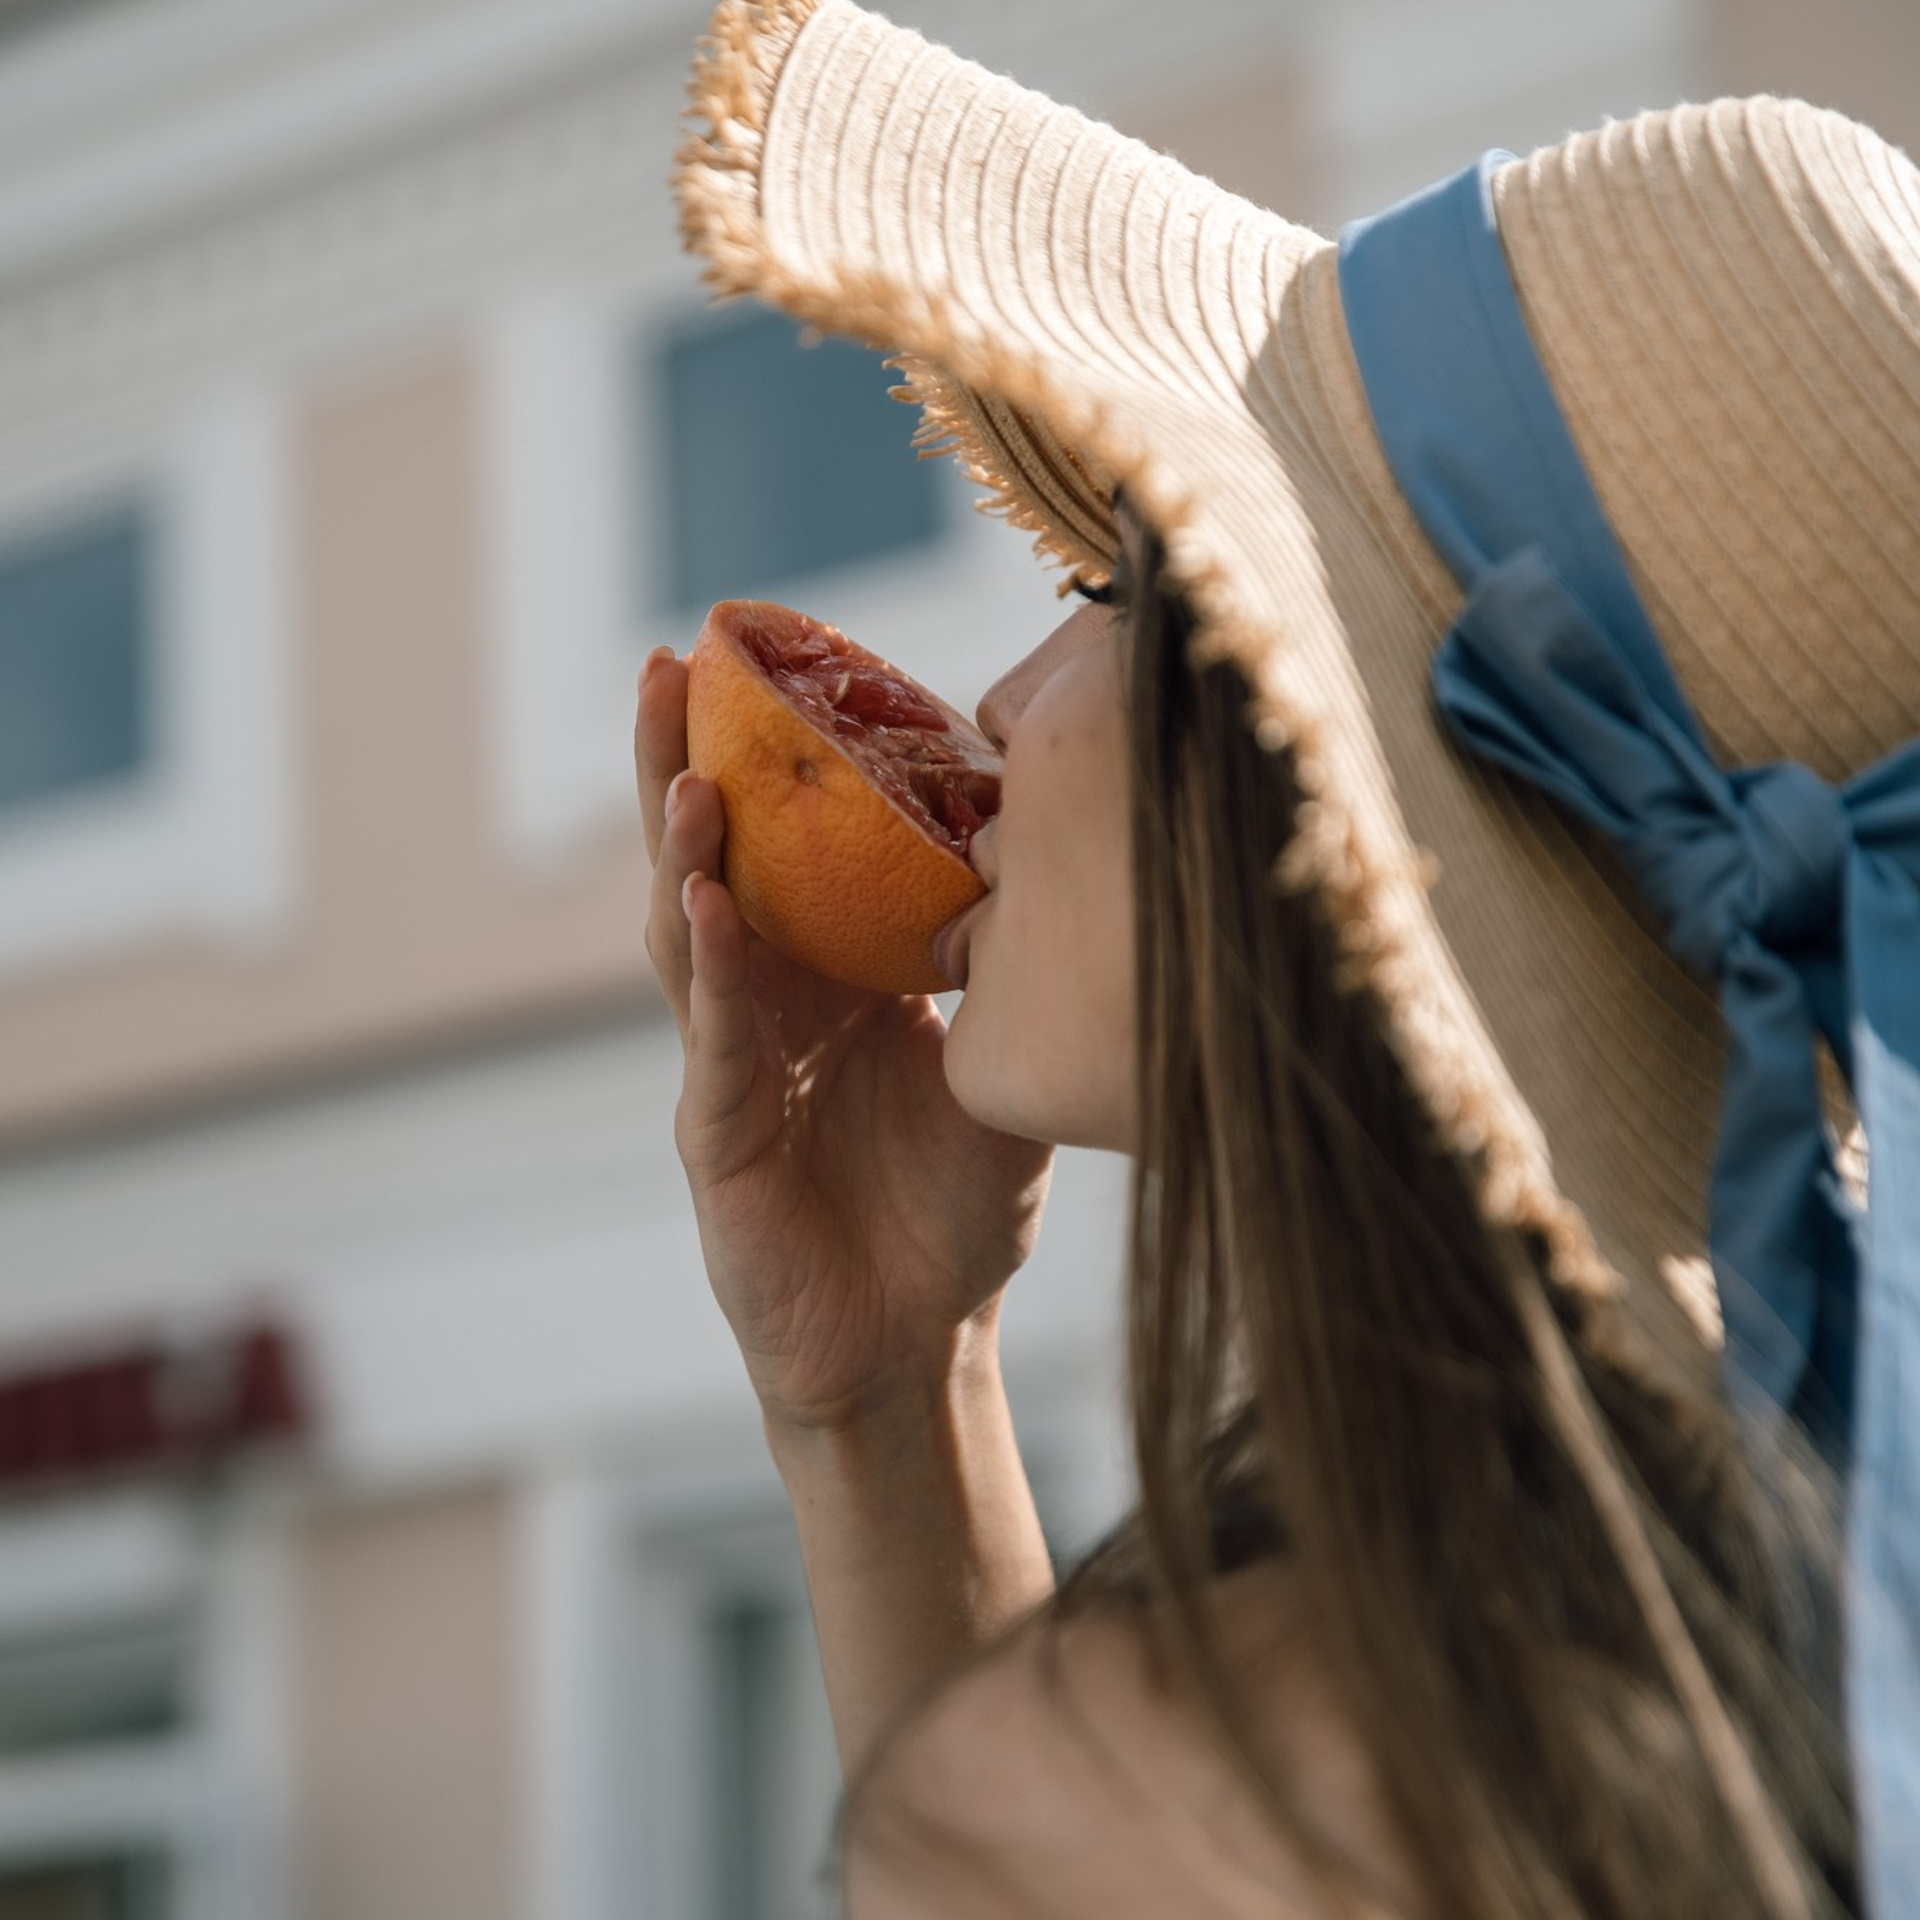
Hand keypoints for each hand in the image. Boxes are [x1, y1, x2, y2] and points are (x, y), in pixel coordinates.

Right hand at [636, 647, 1054, 1431]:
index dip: (775, 761)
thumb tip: (1065, 874)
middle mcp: (772, 1002)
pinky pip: (714, 1037)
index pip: (791, 848)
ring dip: (685, 849)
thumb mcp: (997, 1072)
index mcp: (834, 978)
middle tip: (673, 663)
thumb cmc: (954, 1210)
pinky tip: (706, 902)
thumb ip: (1009, 984)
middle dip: (690, 764)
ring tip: (689, 770)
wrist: (915, 1343)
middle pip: (718, 862)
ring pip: (692, 934)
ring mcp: (733, 1064)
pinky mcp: (717, 1135)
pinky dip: (712, 969)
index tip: (770, 662)